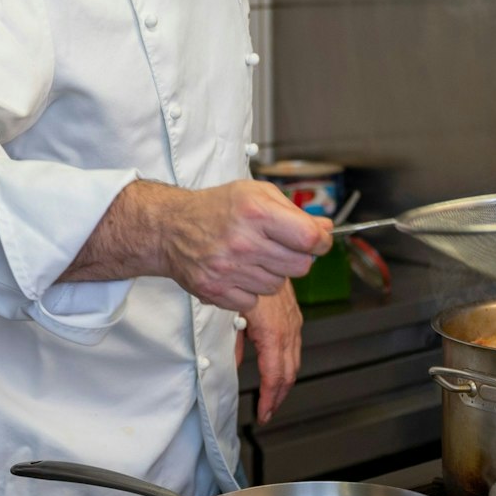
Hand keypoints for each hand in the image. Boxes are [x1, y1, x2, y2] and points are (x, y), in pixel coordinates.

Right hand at [158, 181, 329, 311]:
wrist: (170, 227)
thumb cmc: (215, 208)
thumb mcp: (257, 193)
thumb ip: (294, 211)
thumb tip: (326, 228)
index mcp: (257, 212)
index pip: (309, 238)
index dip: (321, 242)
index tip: (317, 241)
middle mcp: (243, 241)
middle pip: (299, 266)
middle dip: (296, 258)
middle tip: (279, 248)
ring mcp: (228, 268)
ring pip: (277, 286)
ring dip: (271, 274)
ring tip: (252, 257)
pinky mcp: (216, 290)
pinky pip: (253, 301)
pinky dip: (250, 291)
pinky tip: (238, 272)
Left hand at [239, 285, 302, 424]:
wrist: (258, 249)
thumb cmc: (240, 276)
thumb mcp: (229, 312)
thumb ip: (234, 341)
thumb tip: (234, 363)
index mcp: (272, 329)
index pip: (275, 373)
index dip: (270, 397)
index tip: (264, 412)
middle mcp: (287, 326)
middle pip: (289, 371)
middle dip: (279, 395)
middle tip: (267, 411)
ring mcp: (292, 320)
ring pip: (294, 359)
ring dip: (284, 381)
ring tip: (272, 396)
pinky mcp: (292, 314)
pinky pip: (294, 345)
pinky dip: (286, 363)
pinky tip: (276, 368)